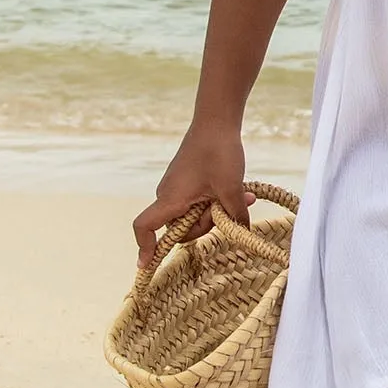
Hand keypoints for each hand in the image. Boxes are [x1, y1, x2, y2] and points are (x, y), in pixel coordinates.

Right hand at [132, 120, 248, 268]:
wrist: (216, 121)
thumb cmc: (219, 153)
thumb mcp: (231, 189)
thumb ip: (235, 216)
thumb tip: (242, 232)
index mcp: (171, 199)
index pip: (145, 227)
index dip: (145, 247)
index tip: (146, 266)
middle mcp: (168, 195)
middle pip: (182, 227)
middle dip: (208, 224)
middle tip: (230, 207)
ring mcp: (177, 187)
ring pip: (195, 214)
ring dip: (217, 211)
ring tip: (242, 195)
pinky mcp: (187, 180)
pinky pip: (199, 200)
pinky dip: (216, 200)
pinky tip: (240, 191)